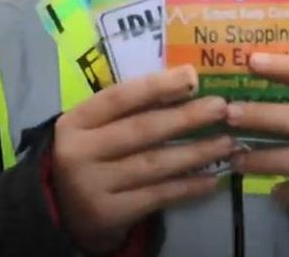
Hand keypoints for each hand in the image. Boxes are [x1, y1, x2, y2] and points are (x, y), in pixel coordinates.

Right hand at [52, 65, 235, 254]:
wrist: (62, 210)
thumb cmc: (88, 158)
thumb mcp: (92, 130)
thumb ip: (124, 112)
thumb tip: (181, 85)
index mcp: (75, 122)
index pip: (118, 98)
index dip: (155, 86)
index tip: (191, 75)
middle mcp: (80, 152)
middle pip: (140, 130)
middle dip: (184, 117)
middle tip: (220, 108)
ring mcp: (94, 184)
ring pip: (153, 164)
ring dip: (195, 152)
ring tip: (226, 143)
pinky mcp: (109, 213)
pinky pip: (157, 196)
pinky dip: (187, 187)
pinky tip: (212, 179)